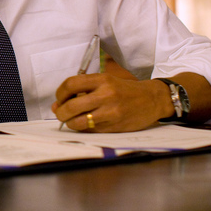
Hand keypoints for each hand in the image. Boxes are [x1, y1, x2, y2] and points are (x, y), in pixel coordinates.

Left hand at [52, 72, 168, 132]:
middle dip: (60, 113)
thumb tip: (58, 105)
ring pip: (79, 122)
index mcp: (102, 80)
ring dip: (70, 123)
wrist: (152, 99)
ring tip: (71, 121)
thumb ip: (83, 90)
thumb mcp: (106, 81)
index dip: (60, 94)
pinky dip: (83, 129)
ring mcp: (110, 112)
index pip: (70, 85)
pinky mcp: (114, 126)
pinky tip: (85, 124)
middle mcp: (106, 95)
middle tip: (60, 113)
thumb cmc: (125, 90)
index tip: (60, 99)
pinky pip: (90, 130)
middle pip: (71, 106)